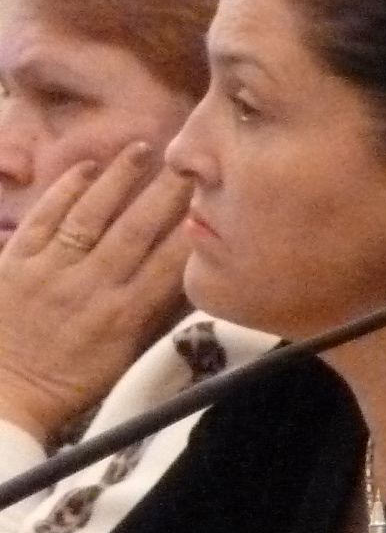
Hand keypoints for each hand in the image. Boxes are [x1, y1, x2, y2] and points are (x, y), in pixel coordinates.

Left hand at [0, 145, 189, 446]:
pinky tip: (85, 168)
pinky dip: (64, 190)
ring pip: (91, 214)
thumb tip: (187, 280)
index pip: (172, 261)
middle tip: (190, 160)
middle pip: (137, 228)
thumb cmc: (66, 383)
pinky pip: (43, 218)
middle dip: (167, 191)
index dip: (196, 227)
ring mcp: (49, 271)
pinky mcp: (13, 264)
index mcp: (124, 314)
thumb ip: (154, 316)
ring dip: (119, 178)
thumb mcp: (122, 358)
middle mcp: (91, 286)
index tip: (218, 200)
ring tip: (142, 149)